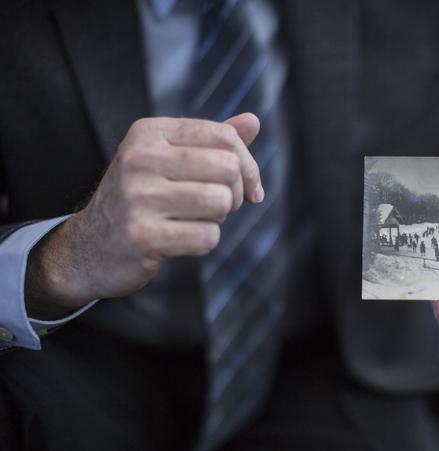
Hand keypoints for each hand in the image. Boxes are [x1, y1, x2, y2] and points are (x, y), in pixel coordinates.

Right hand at [26, 114, 261, 318]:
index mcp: (149, 133)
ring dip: (218, 218)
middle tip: (218, 206)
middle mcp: (140, 158)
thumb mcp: (169, 160)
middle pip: (228, 167)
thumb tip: (253, 121)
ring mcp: (138, 196)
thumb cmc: (142, 199)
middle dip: (235, 192)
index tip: (248, 187)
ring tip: (194, 219)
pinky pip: (207, 237)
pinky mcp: (142, 235)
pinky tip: (180, 240)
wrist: (90, 248)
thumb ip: (211, 141)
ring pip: (221, 201)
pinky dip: (204, 242)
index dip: (248, 165)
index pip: (224, 136)